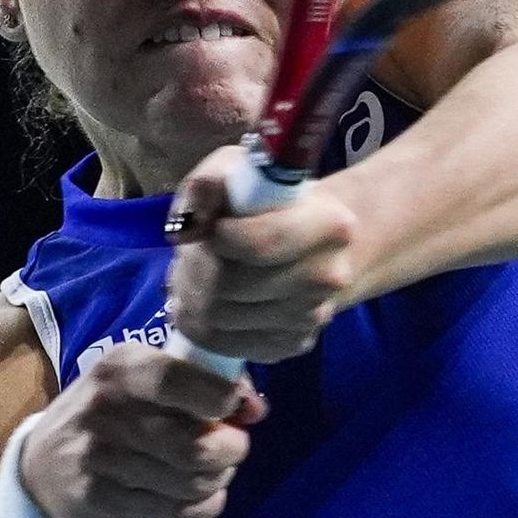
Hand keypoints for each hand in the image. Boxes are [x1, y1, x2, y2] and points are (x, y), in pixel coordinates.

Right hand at [19, 344, 265, 517]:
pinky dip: (205, 505)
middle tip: (231, 448)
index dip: (222, 398)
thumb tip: (255, 408)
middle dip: (232, 449)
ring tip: (213, 470)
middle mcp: (107, 409)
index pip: (180, 379)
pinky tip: (200, 495)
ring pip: (192, 481)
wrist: (44, 467)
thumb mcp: (141, 381)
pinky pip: (178, 510)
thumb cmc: (111, 413)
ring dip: (218, 478)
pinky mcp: (102, 500)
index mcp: (122, 367)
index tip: (234, 408)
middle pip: (196, 444)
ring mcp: (101, 458)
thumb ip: (200, 383)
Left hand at [164, 146, 360, 362]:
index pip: (257, 245)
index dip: (218, 238)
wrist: (309, 245)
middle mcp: (329, 277)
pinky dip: (205, 324)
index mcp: (330, 225)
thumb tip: (187, 227)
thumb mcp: (238, 172)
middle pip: (229, 285)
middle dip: (196, 268)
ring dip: (194, 296)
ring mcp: (312, 316)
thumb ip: (207, 184)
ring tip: (199, 275)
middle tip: (193, 254)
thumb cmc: (268, 203)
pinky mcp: (293, 345)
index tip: (212, 227)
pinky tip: (211, 301)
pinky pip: (226, 344)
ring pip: (219, 318)